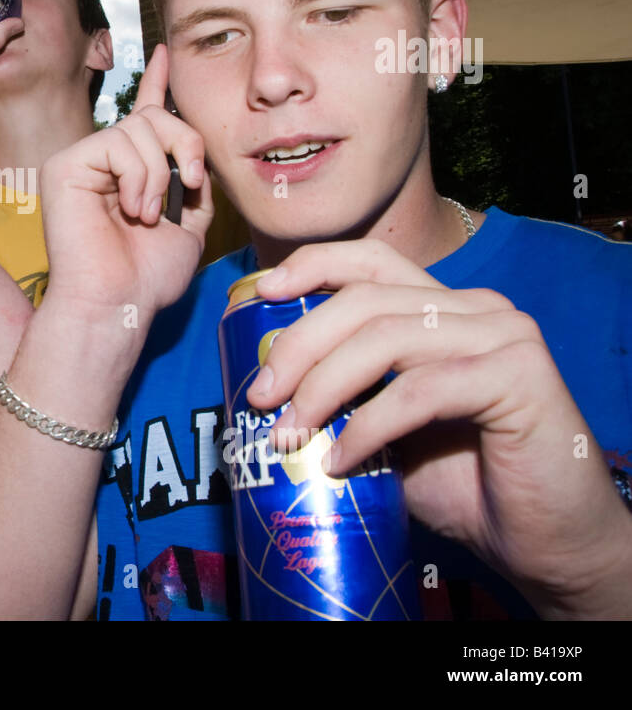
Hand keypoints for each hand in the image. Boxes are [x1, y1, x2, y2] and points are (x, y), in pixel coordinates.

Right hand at [39, 45, 212, 318]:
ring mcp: (80, 161)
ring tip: (148, 214)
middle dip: (184, 144)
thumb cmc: (147, 277)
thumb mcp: (189, 224)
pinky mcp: (66, 165)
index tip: (166, 52)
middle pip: (153, 116)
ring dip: (159, 173)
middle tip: (190, 184)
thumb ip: (193, 183)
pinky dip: (137, 177)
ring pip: (139, 127)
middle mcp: (101, 162)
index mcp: (128, 173)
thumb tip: (197, 153)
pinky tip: (131, 209)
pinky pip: (118, 143)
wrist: (118, 303)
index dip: (156, 82)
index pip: (144, 116)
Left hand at [250, 239, 631, 616]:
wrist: (543, 541)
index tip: (262, 293)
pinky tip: (340, 462)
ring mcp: (504, 337)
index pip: (372, 261)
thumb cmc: (460, 483)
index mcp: (444, 308)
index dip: (312, 266)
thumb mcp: (385, 426)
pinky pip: (419, 390)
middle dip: (299, 345)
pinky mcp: (520, 377)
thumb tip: (265, 384)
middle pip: (365, 300)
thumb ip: (344, 392)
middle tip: (260, 396)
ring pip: (386, 339)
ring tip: (290, 435)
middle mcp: (477, 309)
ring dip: (323, 388)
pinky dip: (368, 427)